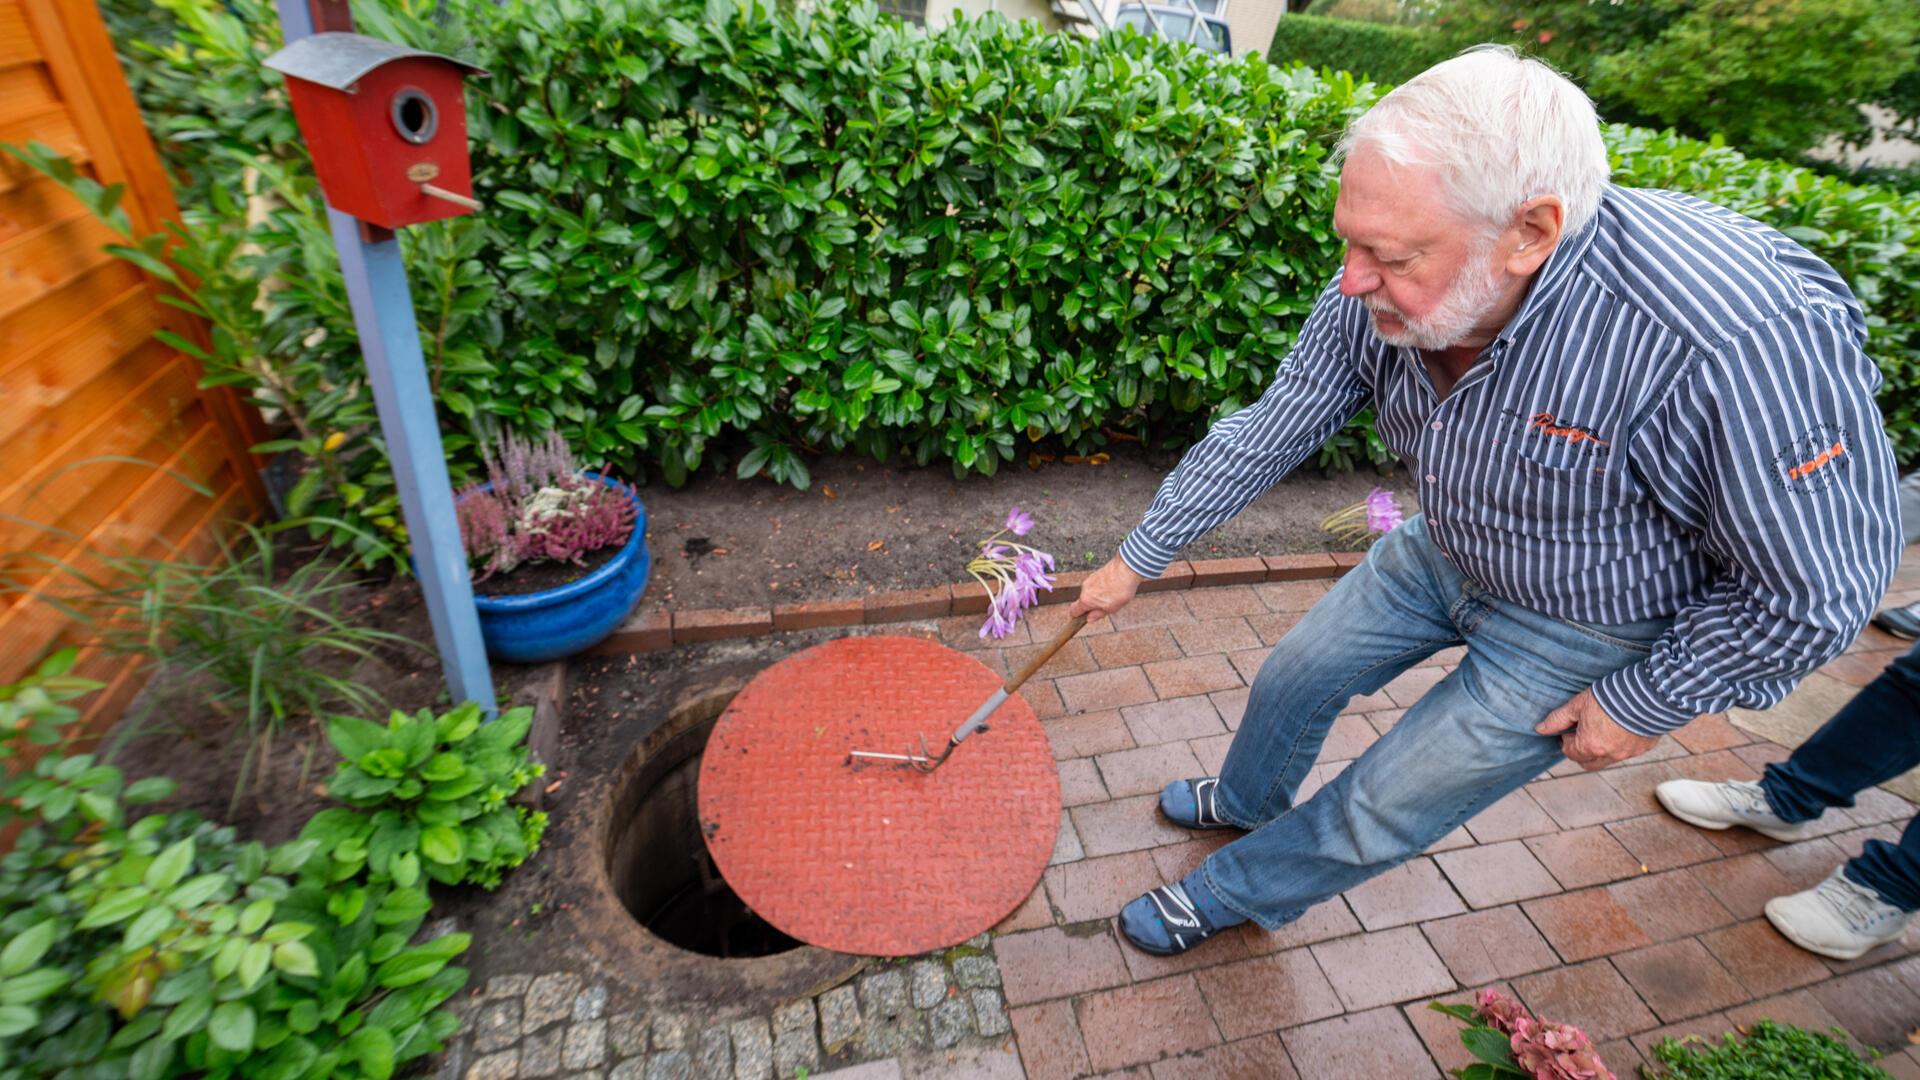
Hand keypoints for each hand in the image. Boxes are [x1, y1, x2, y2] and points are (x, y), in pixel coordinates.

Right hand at [1069, 554, 1146, 622]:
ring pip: (1091, 592)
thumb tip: (1089, 619)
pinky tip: (1114, 588)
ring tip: (1113, 596)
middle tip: (1106, 607)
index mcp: (1085, 600)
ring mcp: (1089, 580)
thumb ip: (1097, 615)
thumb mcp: (1110, 609)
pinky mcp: (1096, 574)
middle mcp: (1084, 589)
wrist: (1127, 570)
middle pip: (1084, 601)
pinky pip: (1096, 585)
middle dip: (1092, 605)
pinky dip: (1102, 589)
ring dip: (1098, 596)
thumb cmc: (1119, 590)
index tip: (1083, 617)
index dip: (1077, 616)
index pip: (1074, 610)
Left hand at [1535, 688, 1658, 770]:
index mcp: (1590, 746)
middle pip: (1587, 762)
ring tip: (1601, 729)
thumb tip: (1540, 729)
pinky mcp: (1643, 748)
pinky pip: (1626, 752)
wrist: (1649, 693)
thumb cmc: (1611, 697)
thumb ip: (1558, 719)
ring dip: (1600, 750)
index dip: (1566, 740)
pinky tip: (1620, 728)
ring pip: (1607, 760)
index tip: (1569, 729)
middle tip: (1581, 733)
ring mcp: (1628, 753)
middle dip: (1580, 751)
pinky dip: (1619, 745)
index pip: (1570, 752)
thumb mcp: (1578, 704)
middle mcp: (1609, 755)